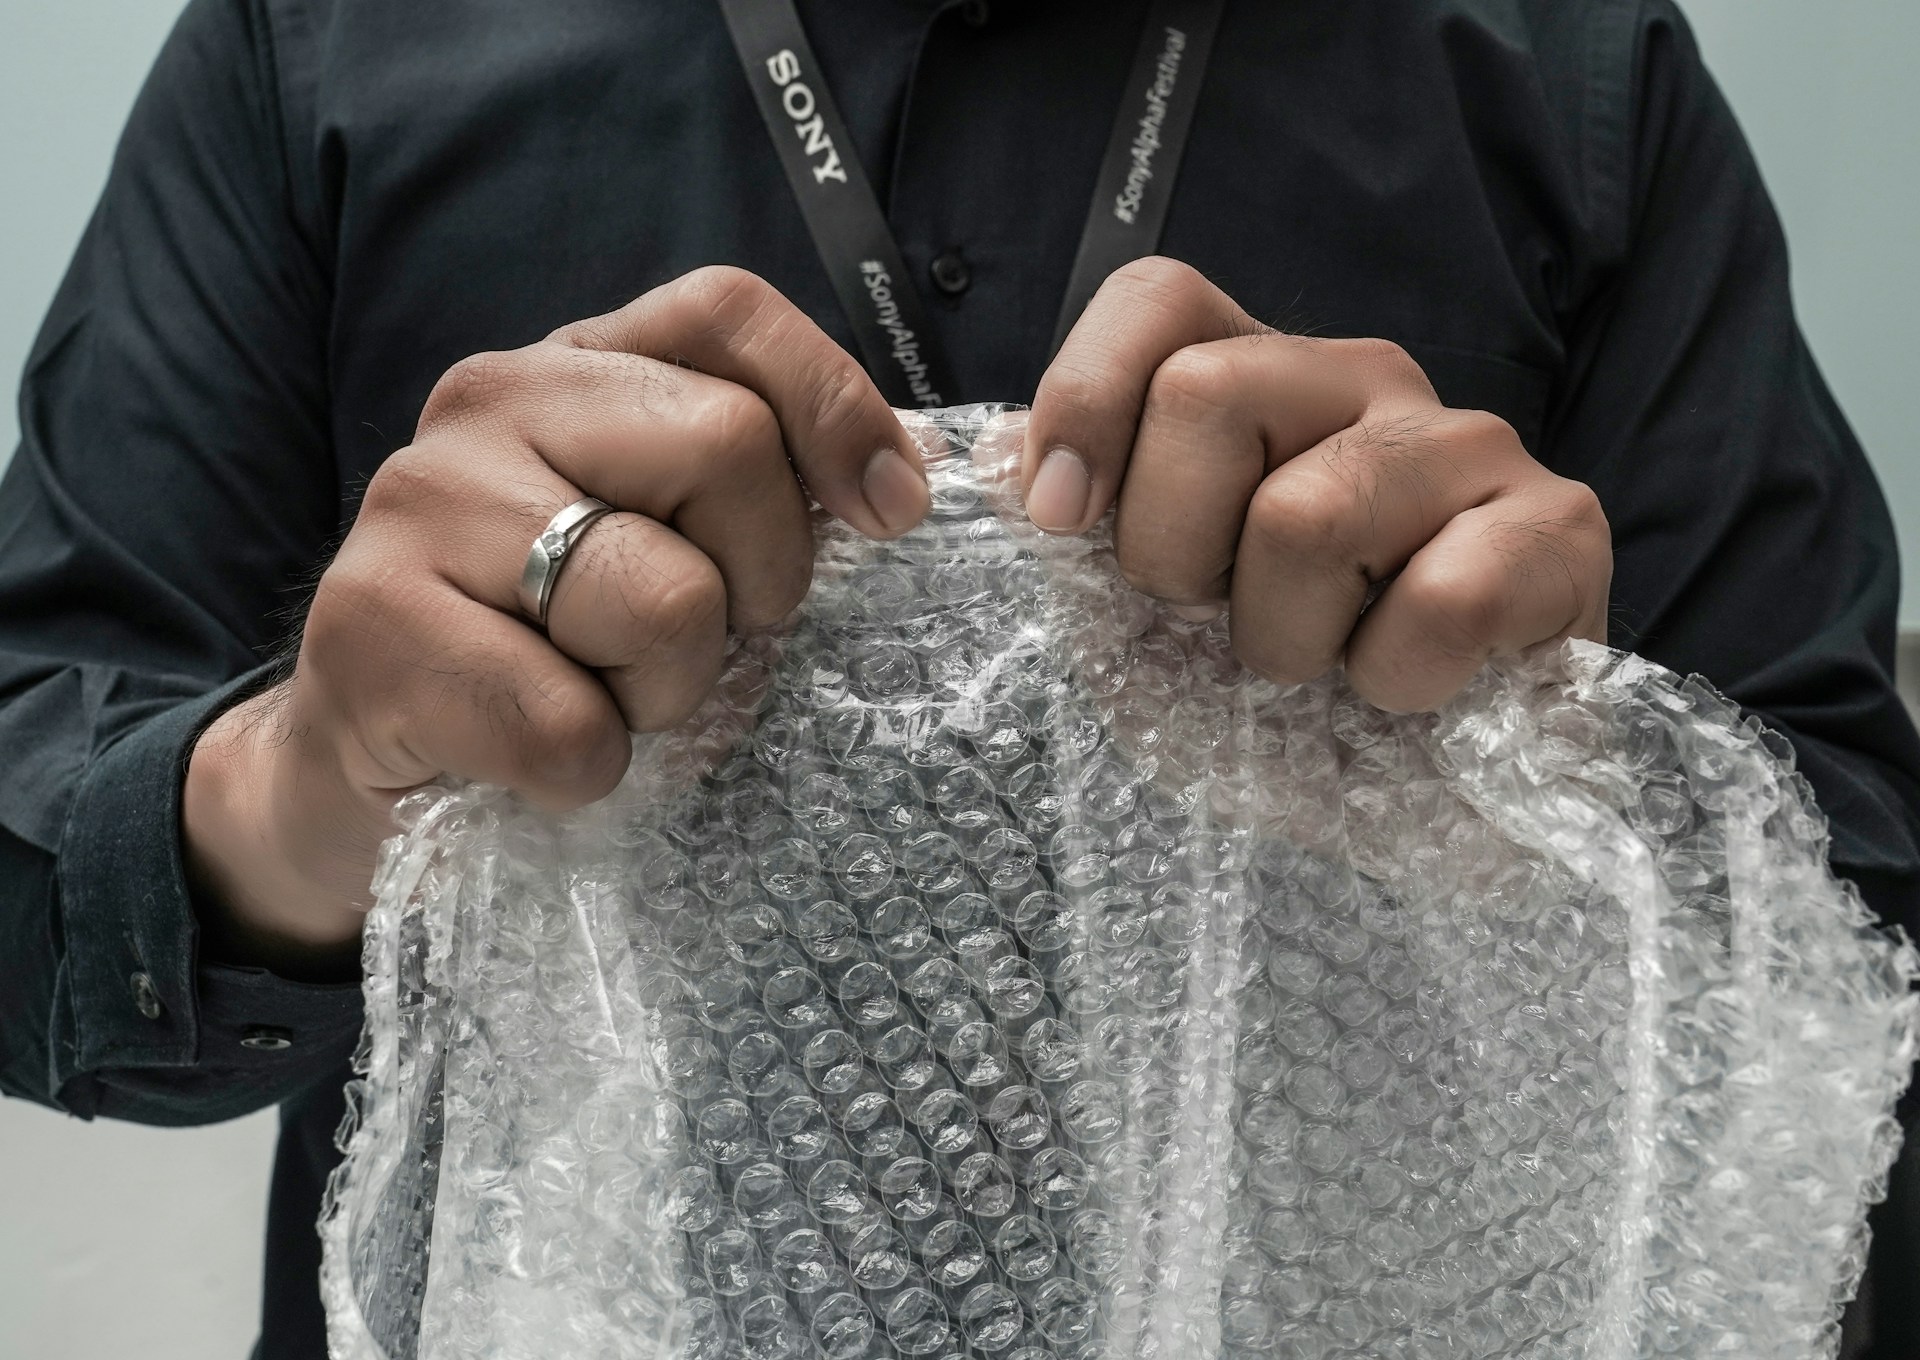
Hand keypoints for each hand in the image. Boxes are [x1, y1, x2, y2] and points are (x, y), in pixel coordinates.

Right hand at [183, 267, 926, 968]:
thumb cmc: (557, 656)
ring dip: (670, 694)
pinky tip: (539, 761)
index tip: (892, 513)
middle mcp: (491, 402)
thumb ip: (760, 495)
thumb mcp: (668, 549)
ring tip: (605, 701)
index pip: (728, 313)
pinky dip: (587, 772)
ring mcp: (419, 504)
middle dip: (760, 583)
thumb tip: (905, 484)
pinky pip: (568, 724)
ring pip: (662, 597)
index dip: (835, 403)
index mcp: (576, 367)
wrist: (366, 760)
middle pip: (725, 446)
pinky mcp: (371, 626)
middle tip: (701, 646)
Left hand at [1024, 258, 1610, 711]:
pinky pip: (1439, 597)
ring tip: (1324, 668)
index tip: (1060, 521)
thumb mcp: (1139, 614)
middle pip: (1207, 391)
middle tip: (1223, 625)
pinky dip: (1398, 680)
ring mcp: (1470, 446)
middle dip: (1175, 554)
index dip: (1086, 400)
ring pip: (1306, 512)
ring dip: (1286, 639)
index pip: (1160, 299)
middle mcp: (1362, 382)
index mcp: (1256, 381)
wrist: (1411, 809)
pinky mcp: (1562, 530)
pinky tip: (1412, 692)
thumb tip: (997, 465)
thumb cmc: (1269, 699)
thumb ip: (1082, 523)